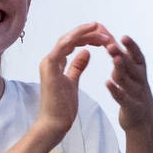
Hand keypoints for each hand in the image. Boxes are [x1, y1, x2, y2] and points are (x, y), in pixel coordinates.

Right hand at [36, 22, 115, 141]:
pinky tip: (91, 33)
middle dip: (87, 32)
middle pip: (69, 38)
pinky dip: (77, 37)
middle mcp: (50, 59)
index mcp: (54, 62)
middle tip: (104, 29)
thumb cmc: (62, 107)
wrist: (54, 123)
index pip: (71, 43)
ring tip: (101, 30)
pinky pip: (64, 46)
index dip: (86, 36)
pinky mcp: (50, 67)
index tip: (102, 35)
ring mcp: (48, 62)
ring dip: (85, 33)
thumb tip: (86, 52)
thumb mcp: (73, 82)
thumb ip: (77, 66)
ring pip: (67, 39)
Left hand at [104, 35, 152, 132]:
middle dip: (122, 55)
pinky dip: (116, 90)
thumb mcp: (130, 74)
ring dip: (120, 70)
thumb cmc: (133, 92)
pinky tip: (107, 83)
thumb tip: (108, 36)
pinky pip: (123, 98)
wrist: (144, 122)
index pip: (137, 57)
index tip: (123, 37)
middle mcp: (141, 81)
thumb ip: (120, 56)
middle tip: (111, 45)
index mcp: (140, 72)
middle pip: (131, 66)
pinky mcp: (132, 107)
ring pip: (128, 81)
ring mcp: (137, 94)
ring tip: (113, 60)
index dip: (132, 47)